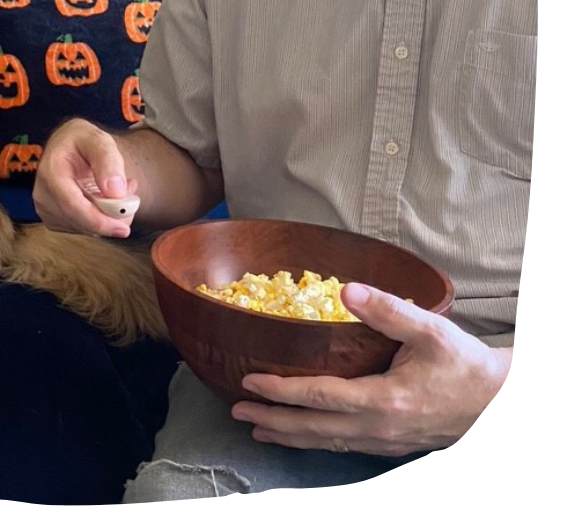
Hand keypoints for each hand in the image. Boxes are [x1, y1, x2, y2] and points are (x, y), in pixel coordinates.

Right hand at [33, 119, 137, 238]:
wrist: (67, 145)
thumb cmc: (82, 140)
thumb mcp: (98, 140)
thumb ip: (108, 161)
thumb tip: (114, 192)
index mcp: (50, 172)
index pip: (72, 206)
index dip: (98, 221)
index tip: (123, 228)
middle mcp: (43, 194)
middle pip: (80, 221)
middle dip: (111, 217)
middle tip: (131, 194)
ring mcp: (45, 209)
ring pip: (84, 228)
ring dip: (107, 216)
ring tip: (118, 189)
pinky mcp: (53, 218)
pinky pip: (82, 228)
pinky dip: (99, 218)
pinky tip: (104, 199)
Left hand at [230, 282, 511, 456]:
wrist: (498, 402)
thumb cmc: (465, 365)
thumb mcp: (430, 331)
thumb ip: (387, 309)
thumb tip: (347, 289)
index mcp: (382, 401)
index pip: (318, 397)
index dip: (280, 392)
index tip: (249, 383)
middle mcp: (377, 428)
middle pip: (313, 428)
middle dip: (273, 422)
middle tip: (237, 412)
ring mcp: (383, 442)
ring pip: (326, 442)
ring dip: (290, 436)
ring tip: (258, 430)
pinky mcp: (391, 445)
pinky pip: (342, 446)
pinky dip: (315, 440)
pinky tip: (304, 434)